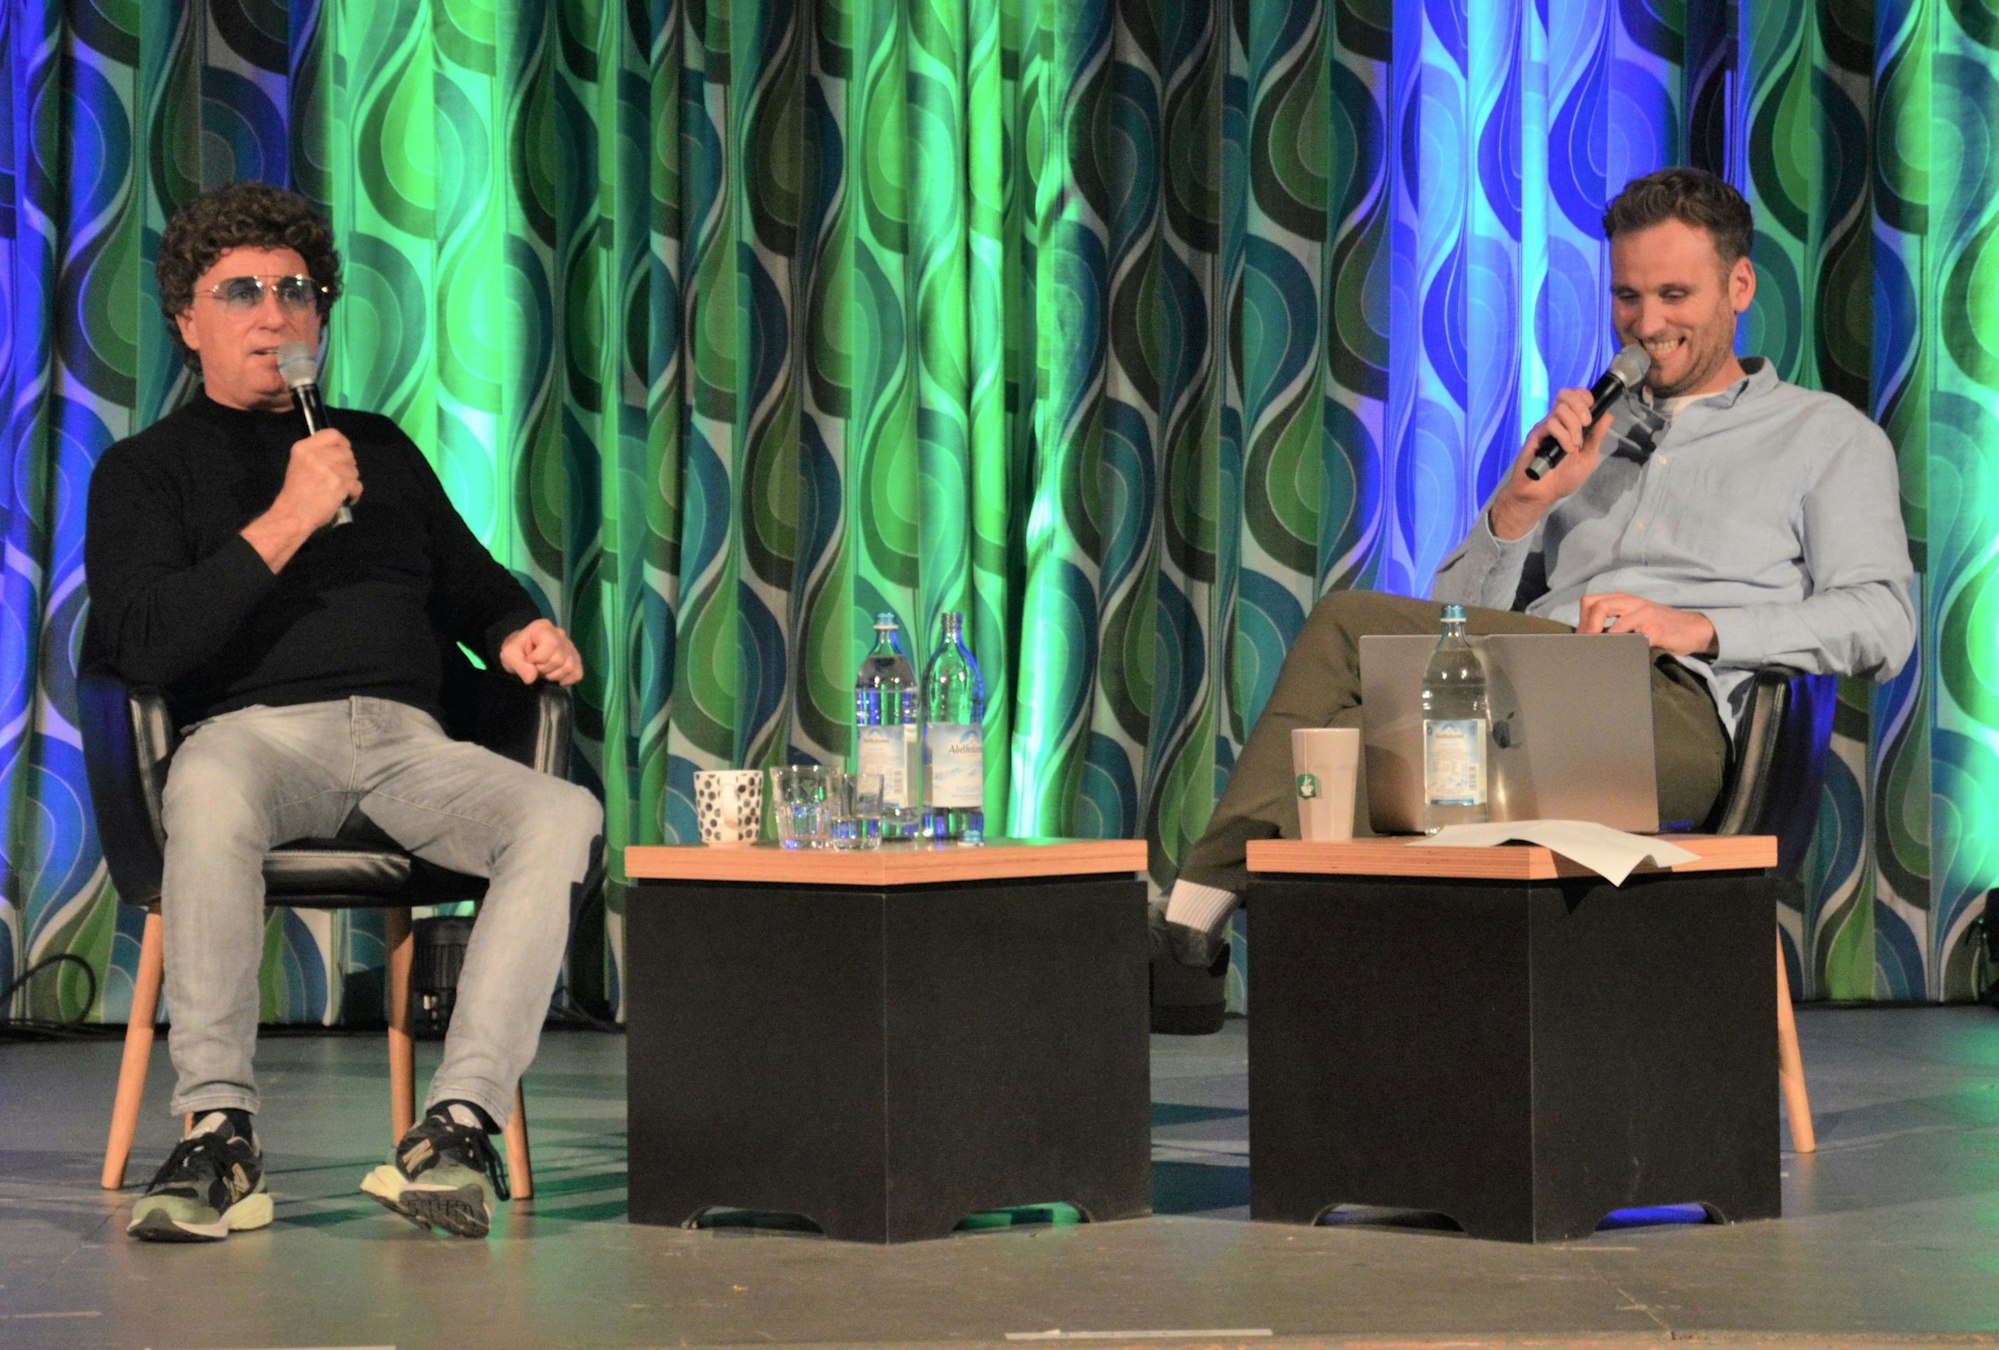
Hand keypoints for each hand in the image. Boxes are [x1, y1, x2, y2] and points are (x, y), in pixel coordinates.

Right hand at [276, 428, 360, 528]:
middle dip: (347, 466)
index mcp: (303, 448)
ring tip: (338, 490)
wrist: (292, 515)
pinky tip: (344, 498)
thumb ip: (317, 454)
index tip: (344, 452)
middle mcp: (316, 455)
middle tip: (339, 478)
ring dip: (350, 481)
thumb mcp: (299, 464)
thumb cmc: (296, 493)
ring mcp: (328, 469)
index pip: (332, 434)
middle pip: (347, 453)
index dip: (343, 443)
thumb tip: (341, 451)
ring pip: (354, 470)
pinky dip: (354, 494)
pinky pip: (357, 485)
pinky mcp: (339, 484)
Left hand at [499, 618, 584, 685]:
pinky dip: (566, 679)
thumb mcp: (509, 655)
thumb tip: (531, 678)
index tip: (528, 660)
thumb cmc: (516, 650)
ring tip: (544, 671)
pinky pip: (577, 674)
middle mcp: (560, 634)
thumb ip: (519, 665)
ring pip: (570, 667)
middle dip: (544, 669)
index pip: (551, 645)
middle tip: (535, 667)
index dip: (538, 659)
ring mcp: (570, 647)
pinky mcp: (576, 659)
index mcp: (543, 628)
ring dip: (554, 675)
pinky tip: (555, 676)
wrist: (522, 652)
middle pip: (560, 659)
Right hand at [1488, 388, 1615, 539]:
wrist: (1543, 495)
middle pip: (1565, 394)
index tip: (1591, 415)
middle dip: (1580, 406)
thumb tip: (1608, 416)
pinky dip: (1563, 436)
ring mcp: (1544, 428)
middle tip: (1586, 424)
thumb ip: (1596, 437)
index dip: (1584, 397)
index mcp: (1569, 424)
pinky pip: (1551, 424)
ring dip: (1573, 426)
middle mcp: (1556, 422)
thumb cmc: (1563, 479)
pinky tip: (1565, 450)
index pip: (1574, 396)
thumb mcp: (1587, 458)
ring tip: (1575, 446)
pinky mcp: (1535, 436)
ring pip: (1560, 408)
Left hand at [1577, 592, 1717, 657]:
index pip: (1590, 602)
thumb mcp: (1632, 619)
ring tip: (1600, 652)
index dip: (1581, 620)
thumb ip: (1612, 622)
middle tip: (1586, 647)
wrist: (1692, 629)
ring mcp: (1645, 614)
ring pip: (1615, 622)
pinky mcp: (1656, 629)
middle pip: (1598, 606)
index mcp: (1622, 600)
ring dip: (1603, 639)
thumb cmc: (1657, 627)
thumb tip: (1585, 639)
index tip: (1581, 639)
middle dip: (1587, 628)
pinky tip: (1621, 656)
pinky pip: (1635, 638)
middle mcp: (1631, 603)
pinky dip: (1624, 647)